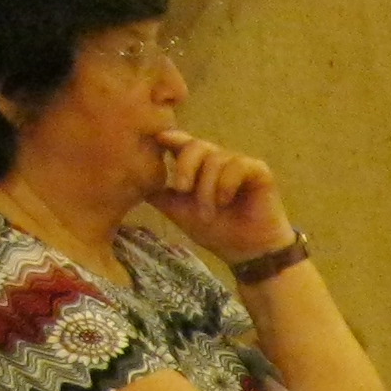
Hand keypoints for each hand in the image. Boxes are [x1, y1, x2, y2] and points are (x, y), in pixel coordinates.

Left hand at [148, 130, 296, 261]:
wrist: (248, 253)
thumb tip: (131, 180)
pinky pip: (237, 166)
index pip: (182, 141)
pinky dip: (226, 185)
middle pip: (196, 145)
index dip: (170, 138)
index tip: (159, 140)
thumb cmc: (217, 231)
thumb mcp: (179, 212)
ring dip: (207, 188)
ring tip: (210, 212)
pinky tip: (226, 202)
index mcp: (200, 166)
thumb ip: (160, 194)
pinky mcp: (258, 171)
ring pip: (215, 159)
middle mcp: (219, 160)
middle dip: (185, 167)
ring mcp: (239, 164)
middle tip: (182, 190)